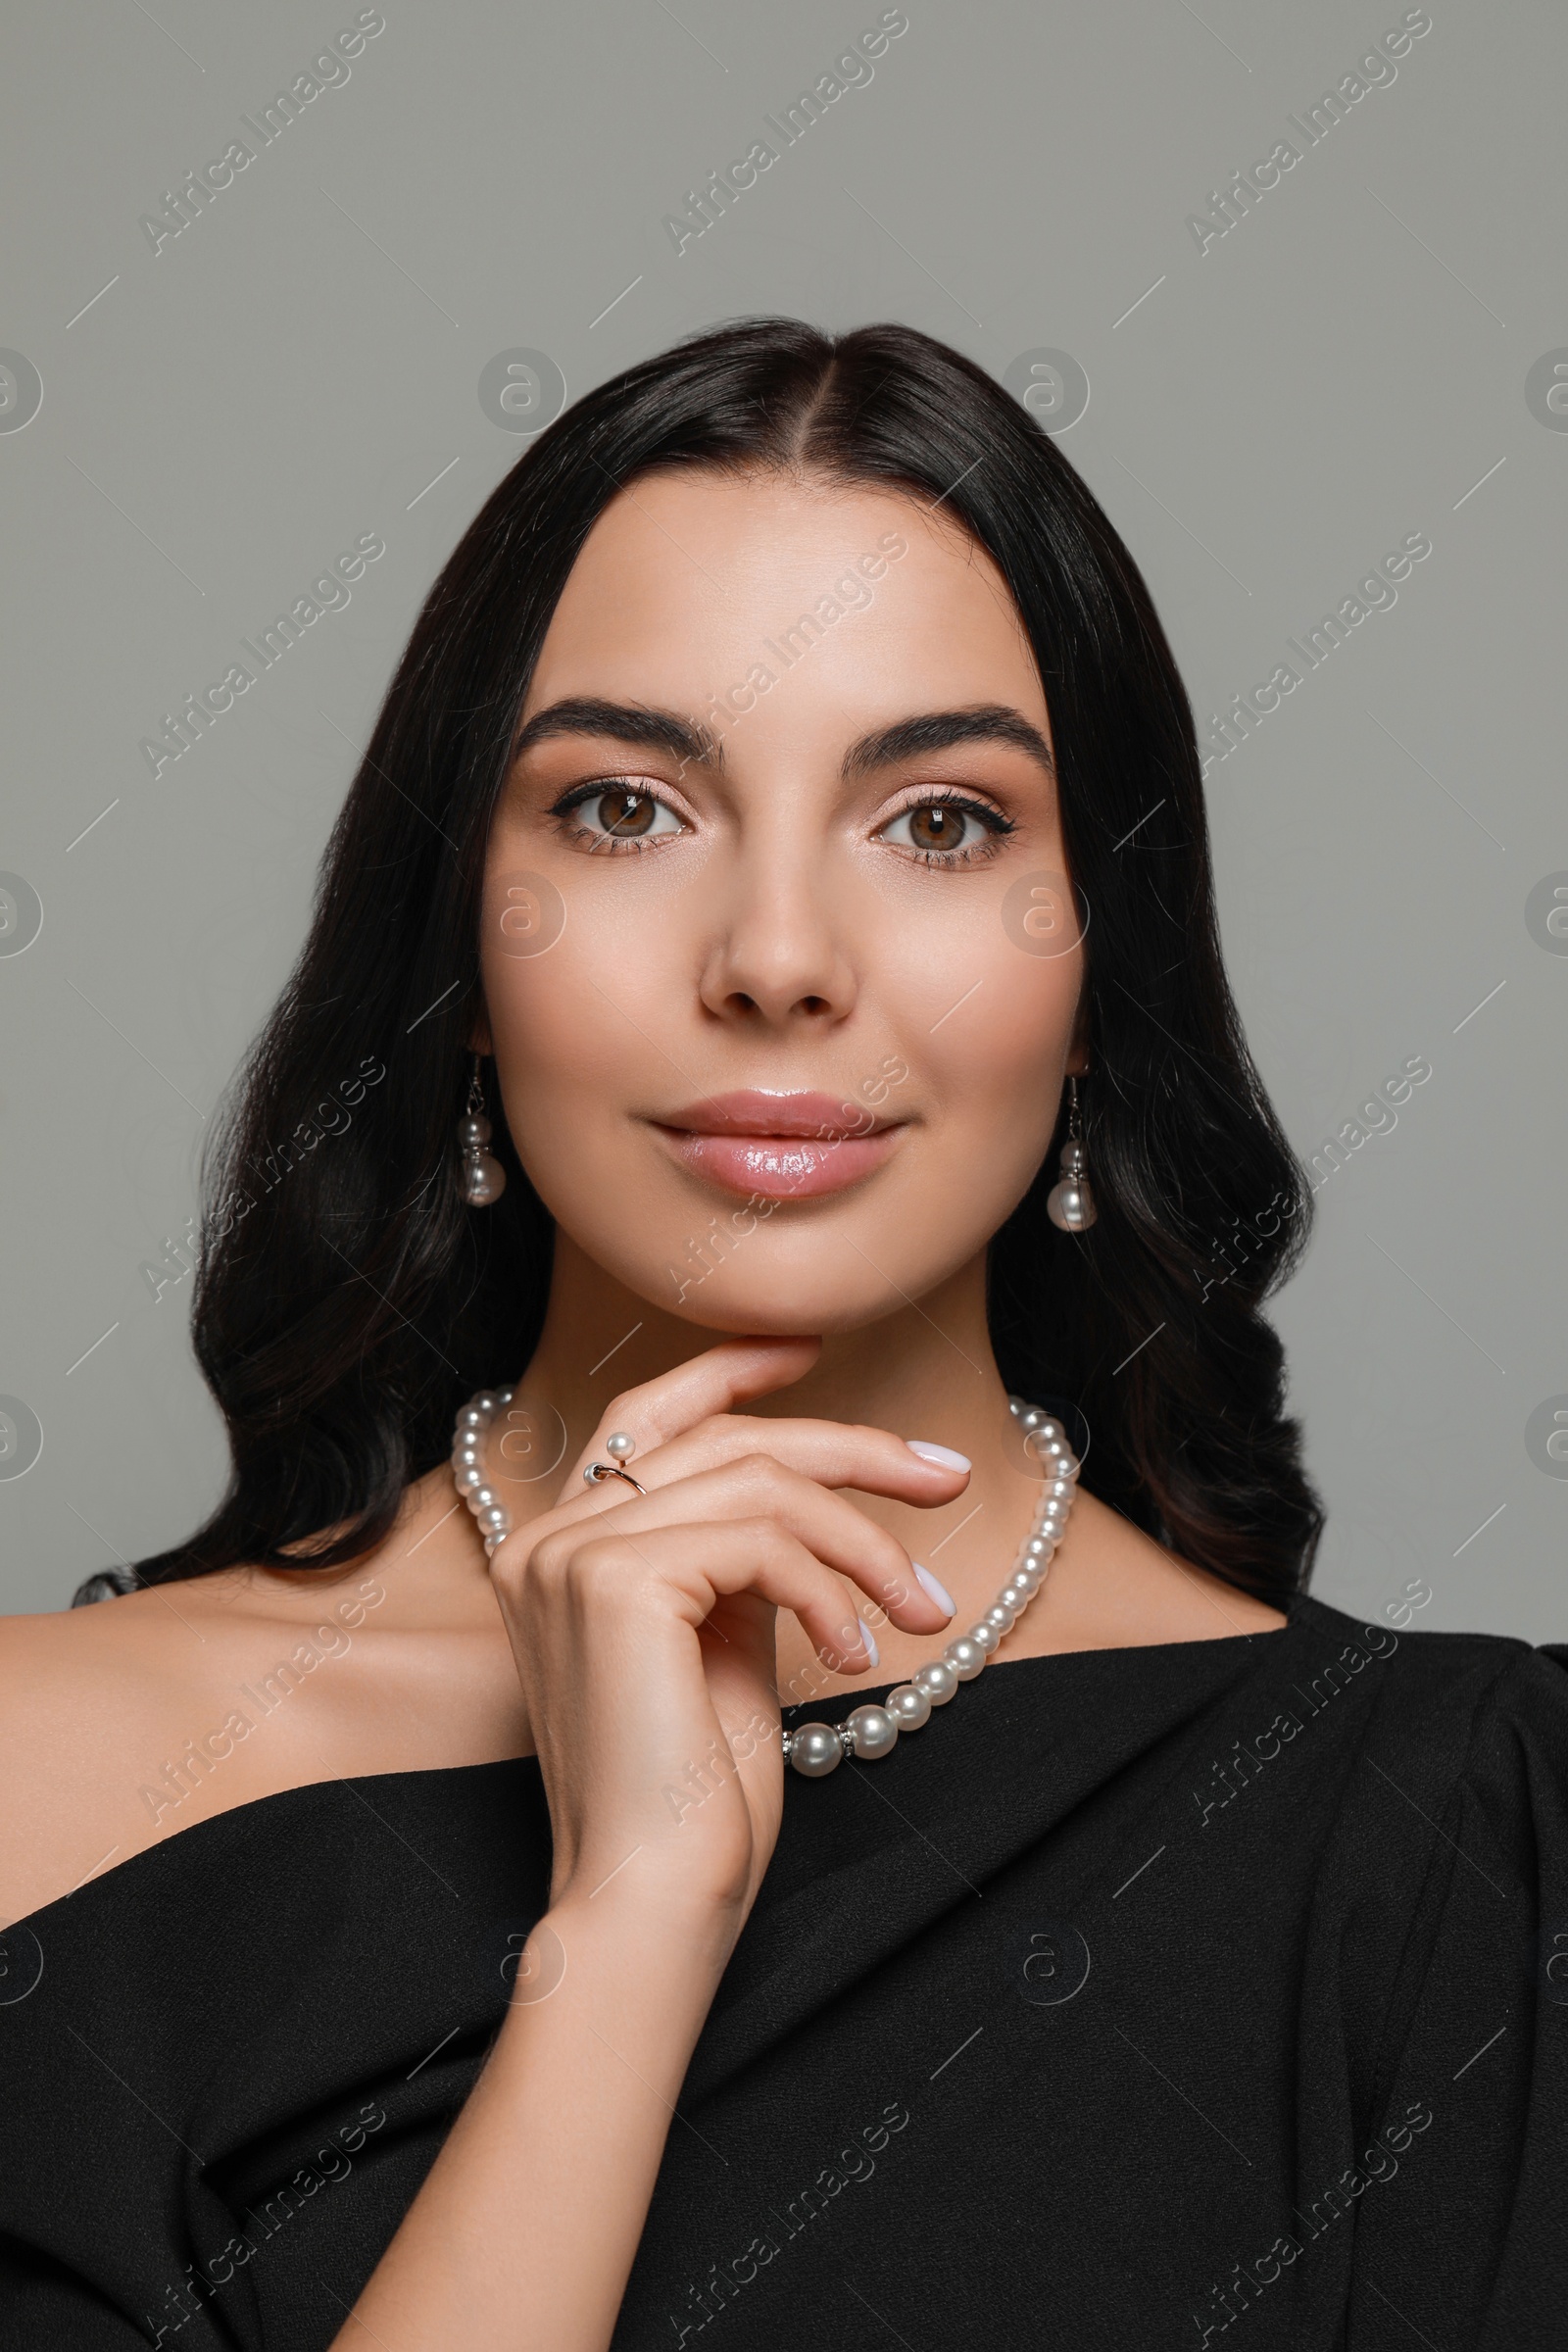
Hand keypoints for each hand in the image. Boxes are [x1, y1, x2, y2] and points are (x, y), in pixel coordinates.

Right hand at [484, 1337, 964, 1928]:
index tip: (814, 1350)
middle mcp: (547, 1539)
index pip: (645, 1415)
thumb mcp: (723, 1648)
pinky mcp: (616, 1582)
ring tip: (920, 1613)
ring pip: (761, 1488)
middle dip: (851, 1451)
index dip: (730, 1371)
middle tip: (946, 1476)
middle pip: (726, 1443)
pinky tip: (860, 1656)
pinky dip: (836, 1590)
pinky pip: (767, 1541)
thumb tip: (814, 1501)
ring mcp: (572, 1555)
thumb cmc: (693, 1800)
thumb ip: (738, 1564)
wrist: (654, 1898)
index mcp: (557, 1549)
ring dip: (865, 1544)